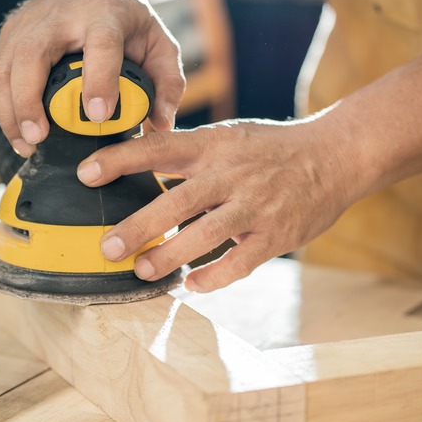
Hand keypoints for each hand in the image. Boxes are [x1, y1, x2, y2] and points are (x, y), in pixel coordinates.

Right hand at [0, 0, 185, 156]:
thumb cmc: (127, 26)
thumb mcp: (159, 47)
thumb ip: (168, 84)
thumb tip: (162, 122)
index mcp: (106, 15)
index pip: (101, 44)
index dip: (98, 80)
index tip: (97, 115)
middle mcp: (62, 15)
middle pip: (33, 53)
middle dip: (30, 99)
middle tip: (38, 138)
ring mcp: (31, 22)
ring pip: (7, 64)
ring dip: (10, 109)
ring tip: (25, 145)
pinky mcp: (11, 33)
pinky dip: (3, 105)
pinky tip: (17, 132)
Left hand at [75, 116, 363, 291]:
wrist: (335, 155)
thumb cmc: (272, 148)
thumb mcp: (229, 136)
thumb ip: (189, 149)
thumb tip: (137, 152)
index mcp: (214, 145)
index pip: (159, 148)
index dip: (121, 160)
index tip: (86, 174)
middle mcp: (231, 173)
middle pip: (176, 201)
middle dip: (137, 227)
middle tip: (107, 248)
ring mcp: (255, 205)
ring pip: (205, 236)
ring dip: (169, 256)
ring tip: (142, 270)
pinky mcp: (276, 234)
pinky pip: (240, 262)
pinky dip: (213, 277)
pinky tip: (191, 284)